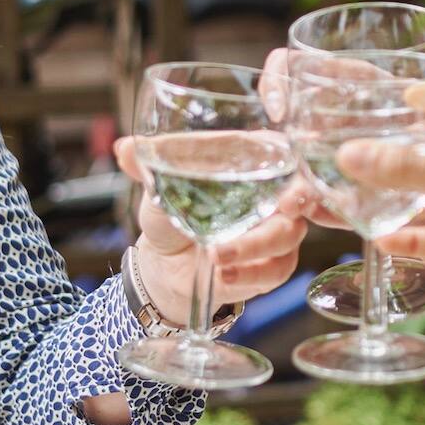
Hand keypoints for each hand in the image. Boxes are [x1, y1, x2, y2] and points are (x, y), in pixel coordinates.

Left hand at [113, 136, 312, 327]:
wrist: (166, 264)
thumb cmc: (171, 215)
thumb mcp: (158, 190)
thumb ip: (149, 168)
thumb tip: (124, 148)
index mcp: (250, 162)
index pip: (282, 150)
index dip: (293, 158)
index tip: (290, 169)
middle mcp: (273, 192)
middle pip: (299, 192)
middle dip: (296, 201)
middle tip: (284, 207)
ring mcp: (278, 228)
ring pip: (288, 234)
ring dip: (255, 247)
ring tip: (216, 256)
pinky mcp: (275, 262)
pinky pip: (278, 268)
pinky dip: (252, 274)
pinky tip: (225, 276)